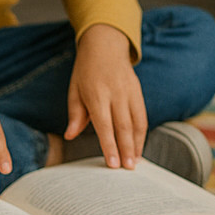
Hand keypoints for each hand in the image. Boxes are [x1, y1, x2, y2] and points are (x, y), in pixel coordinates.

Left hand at [65, 24, 146, 168]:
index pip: (104, 125)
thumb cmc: (86, 70)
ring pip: (137, 122)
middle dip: (126, 149)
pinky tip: (138, 146)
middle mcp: (116, 93)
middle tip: (128, 169)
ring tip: (135, 161)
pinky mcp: (138, 90)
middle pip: (124, 126)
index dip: (109, 146)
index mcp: (97, 94)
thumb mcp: (74, 89)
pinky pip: (142, 115)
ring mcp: (130, 91)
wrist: (105, 45)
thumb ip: (76, 114)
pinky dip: (142, 132)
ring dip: (137, 143)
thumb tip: (71, 135)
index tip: (112, 164)